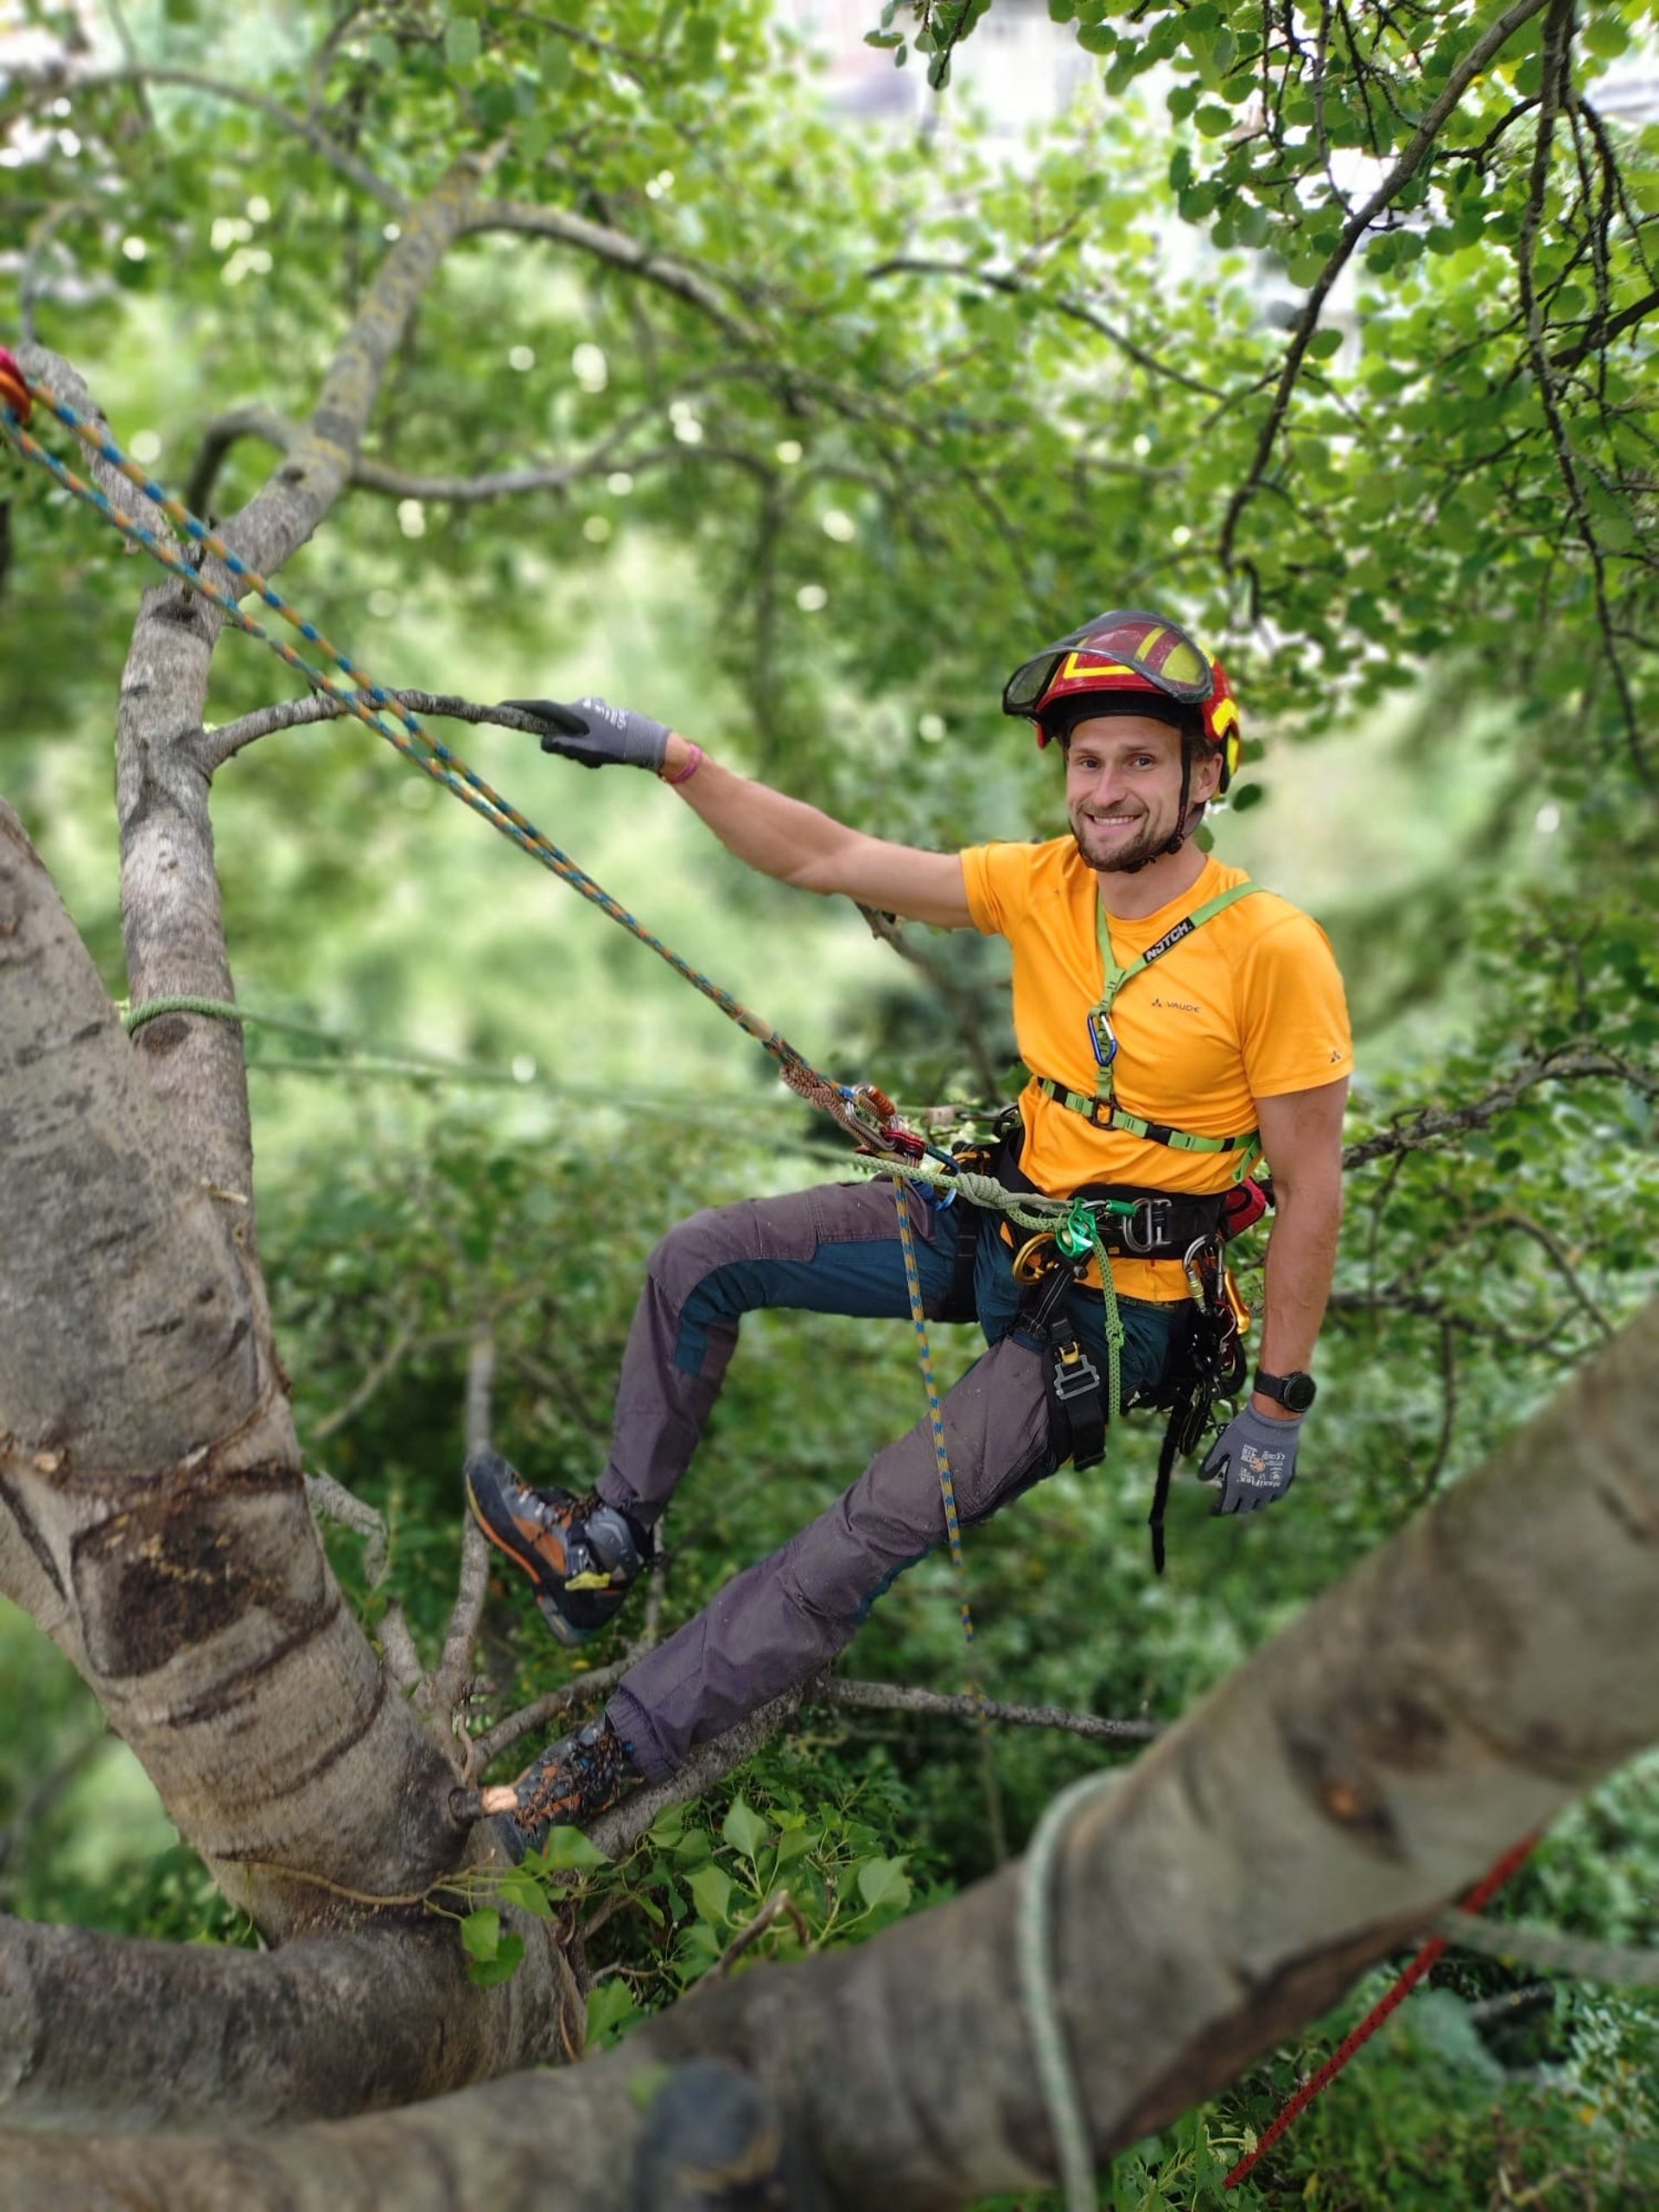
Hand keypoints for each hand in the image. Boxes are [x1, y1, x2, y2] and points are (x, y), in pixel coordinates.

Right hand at [500, 694, 669, 771]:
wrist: (650, 742)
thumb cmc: (619, 747)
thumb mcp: (589, 751)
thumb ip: (564, 746)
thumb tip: (543, 742)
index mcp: (576, 712)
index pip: (541, 707)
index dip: (520, 707)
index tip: (501, 705)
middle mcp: (582, 706)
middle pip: (557, 725)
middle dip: (563, 745)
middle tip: (585, 761)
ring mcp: (591, 710)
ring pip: (571, 732)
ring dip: (578, 750)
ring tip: (598, 762)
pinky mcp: (600, 716)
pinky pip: (583, 733)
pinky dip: (587, 748)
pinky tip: (604, 758)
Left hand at [1200, 1402, 1301, 1514]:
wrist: (1272, 1420)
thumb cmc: (1244, 1431)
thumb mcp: (1222, 1446)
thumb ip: (1212, 1464)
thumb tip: (1202, 1478)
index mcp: (1237, 1483)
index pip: (1226, 1507)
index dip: (1218, 1510)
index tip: (1213, 1509)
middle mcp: (1255, 1490)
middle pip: (1244, 1508)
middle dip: (1234, 1505)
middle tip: (1228, 1498)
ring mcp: (1272, 1486)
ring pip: (1260, 1504)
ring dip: (1251, 1502)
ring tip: (1244, 1494)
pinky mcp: (1285, 1479)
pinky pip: (1276, 1495)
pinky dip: (1267, 1495)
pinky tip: (1262, 1489)